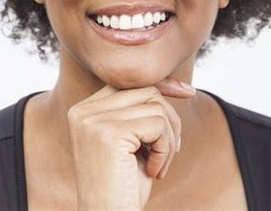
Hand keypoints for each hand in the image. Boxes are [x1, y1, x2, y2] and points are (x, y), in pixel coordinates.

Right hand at [68, 76, 196, 210]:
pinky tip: (154, 172)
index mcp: (83, 110)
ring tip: (159, 167)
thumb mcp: (131, 142)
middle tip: (173, 151)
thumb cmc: (123, 189)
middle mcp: (83, 111)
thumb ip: (138, 111)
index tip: (188, 92)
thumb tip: (170, 83)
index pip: (128, 81)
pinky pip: (158, 124)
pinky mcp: (109, 134)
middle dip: (170, 119)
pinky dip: (165, 150)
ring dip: (168, 139)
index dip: (162, 85)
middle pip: (145, 90)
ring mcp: (93, 121)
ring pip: (155, 105)